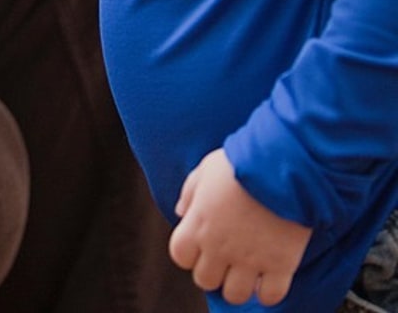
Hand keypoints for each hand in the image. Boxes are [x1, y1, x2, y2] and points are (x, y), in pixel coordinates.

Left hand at [170, 149, 310, 306]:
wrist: (280, 164)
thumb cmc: (241, 164)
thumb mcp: (205, 169)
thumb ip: (189, 193)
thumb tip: (181, 213)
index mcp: (198, 223)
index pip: (180, 256)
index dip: (188, 252)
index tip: (200, 244)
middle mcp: (219, 246)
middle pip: (205, 280)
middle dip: (212, 271)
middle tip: (224, 259)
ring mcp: (250, 259)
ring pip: (235, 295)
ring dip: (238, 285)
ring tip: (246, 270)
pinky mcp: (280, 265)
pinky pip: (269, 296)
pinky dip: (268, 292)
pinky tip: (269, 276)